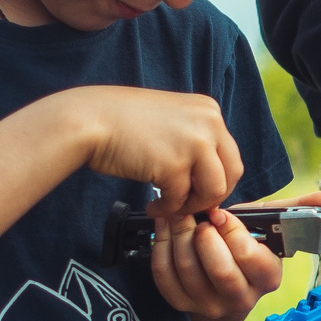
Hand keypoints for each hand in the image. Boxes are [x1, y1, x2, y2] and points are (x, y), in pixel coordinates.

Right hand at [63, 87, 243, 220]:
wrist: (88, 119)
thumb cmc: (122, 121)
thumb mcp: (172, 119)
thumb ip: (195, 140)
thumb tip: (210, 175)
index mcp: (210, 111)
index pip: (230, 155)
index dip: (217, 180)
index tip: (201, 192)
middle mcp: (209, 123)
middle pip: (232, 173)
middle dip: (211, 196)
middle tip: (189, 205)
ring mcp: (194, 143)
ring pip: (213, 190)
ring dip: (190, 205)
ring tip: (169, 206)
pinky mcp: (174, 164)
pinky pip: (180, 199)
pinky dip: (167, 209)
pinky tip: (152, 205)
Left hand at [150, 191, 320, 320]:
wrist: (220, 285)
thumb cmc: (246, 247)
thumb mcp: (273, 227)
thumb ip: (303, 209)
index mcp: (267, 277)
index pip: (253, 259)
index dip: (234, 234)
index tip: (221, 213)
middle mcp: (241, 297)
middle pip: (221, 271)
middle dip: (204, 239)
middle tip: (196, 216)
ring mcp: (210, 305)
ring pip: (189, 272)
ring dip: (178, 239)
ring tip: (177, 216)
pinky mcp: (182, 304)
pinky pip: (166, 278)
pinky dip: (161, 250)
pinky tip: (164, 229)